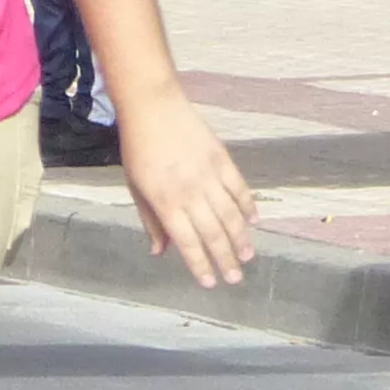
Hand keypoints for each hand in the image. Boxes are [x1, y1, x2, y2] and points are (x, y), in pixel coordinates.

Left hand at [116, 87, 254, 287]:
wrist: (153, 107)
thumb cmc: (138, 149)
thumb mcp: (136, 187)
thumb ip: (150, 220)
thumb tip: (160, 251)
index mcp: (165, 201)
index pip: (187, 242)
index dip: (199, 264)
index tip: (208, 282)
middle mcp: (190, 192)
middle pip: (213, 233)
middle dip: (224, 259)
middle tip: (235, 278)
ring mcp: (208, 175)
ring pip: (231, 215)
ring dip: (240, 238)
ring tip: (247, 255)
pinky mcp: (222, 159)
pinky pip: (239, 188)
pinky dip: (248, 206)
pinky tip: (253, 221)